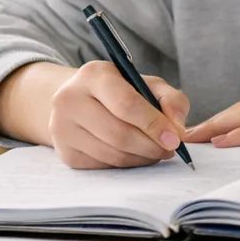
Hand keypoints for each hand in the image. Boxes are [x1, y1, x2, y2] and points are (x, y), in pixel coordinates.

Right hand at [47, 61, 189, 168]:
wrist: (79, 101)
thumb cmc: (121, 91)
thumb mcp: (147, 84)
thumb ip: (171, 99)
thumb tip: (177, 129)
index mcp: (93, 75)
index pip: (126, 104)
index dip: (154, 124)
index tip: (175, 138)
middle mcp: (70, 100)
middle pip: (119, 134)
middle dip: (152, 146)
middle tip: (170, 149)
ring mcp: (62, 128)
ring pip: (113, 154)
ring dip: (142, 157)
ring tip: (157, 151)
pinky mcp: (65, 153)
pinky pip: (104, 165)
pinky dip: (127, 163)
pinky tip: (136, 154)